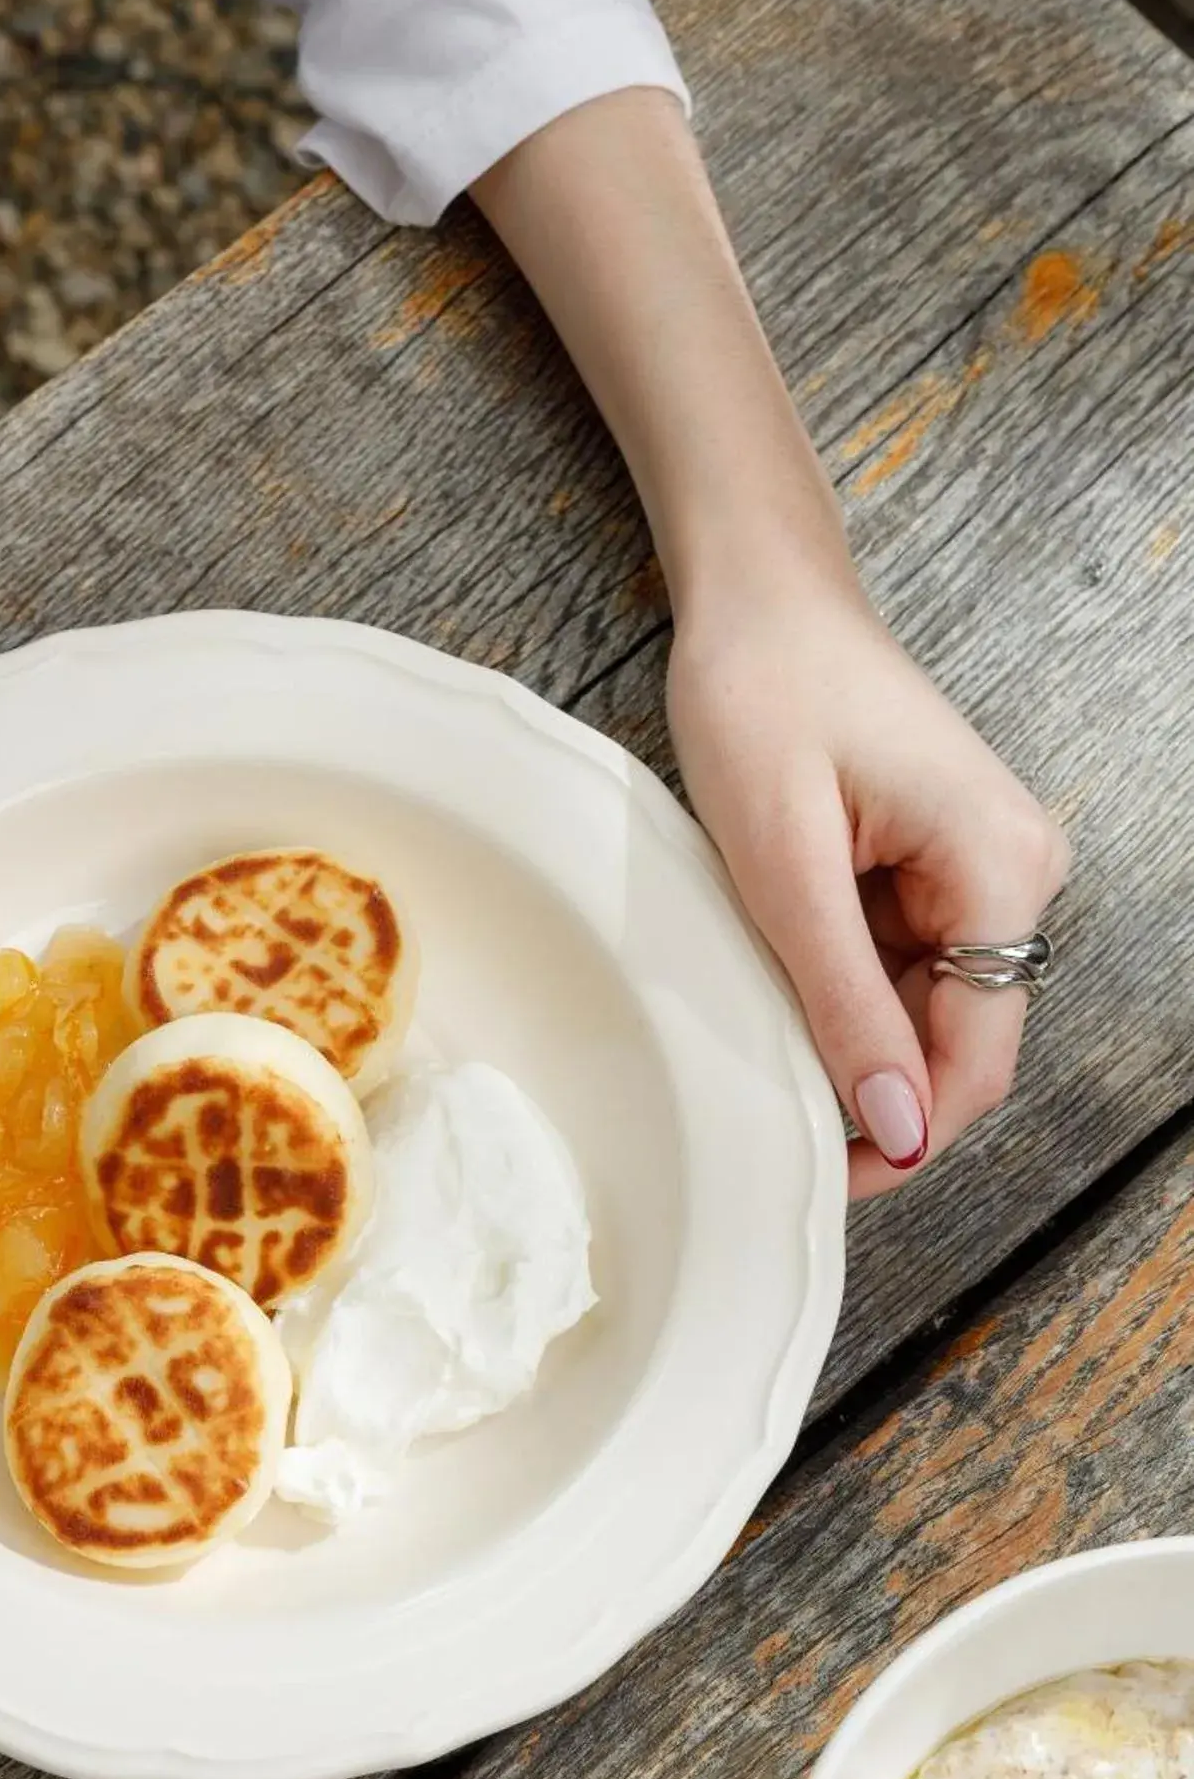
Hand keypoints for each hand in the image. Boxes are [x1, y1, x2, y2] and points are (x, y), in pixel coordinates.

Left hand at [666, 570, 1069, 1197]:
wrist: (760, 601)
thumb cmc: (765, 697)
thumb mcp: (784, 864)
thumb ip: (844, 999)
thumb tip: (896, 1127)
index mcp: (1002, 869)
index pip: (975, 1059)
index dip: (903, 1136)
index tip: (822, 1177)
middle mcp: (1018, 872)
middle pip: (958, 1041)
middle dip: (873, 1085)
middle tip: (769, 1104)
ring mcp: (985, 868)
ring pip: (926, 1009)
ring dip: (849, 1029)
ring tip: (760, 1002)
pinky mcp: (943, 864)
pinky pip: (904, 962)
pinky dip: (842, 982)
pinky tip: (779, 959)